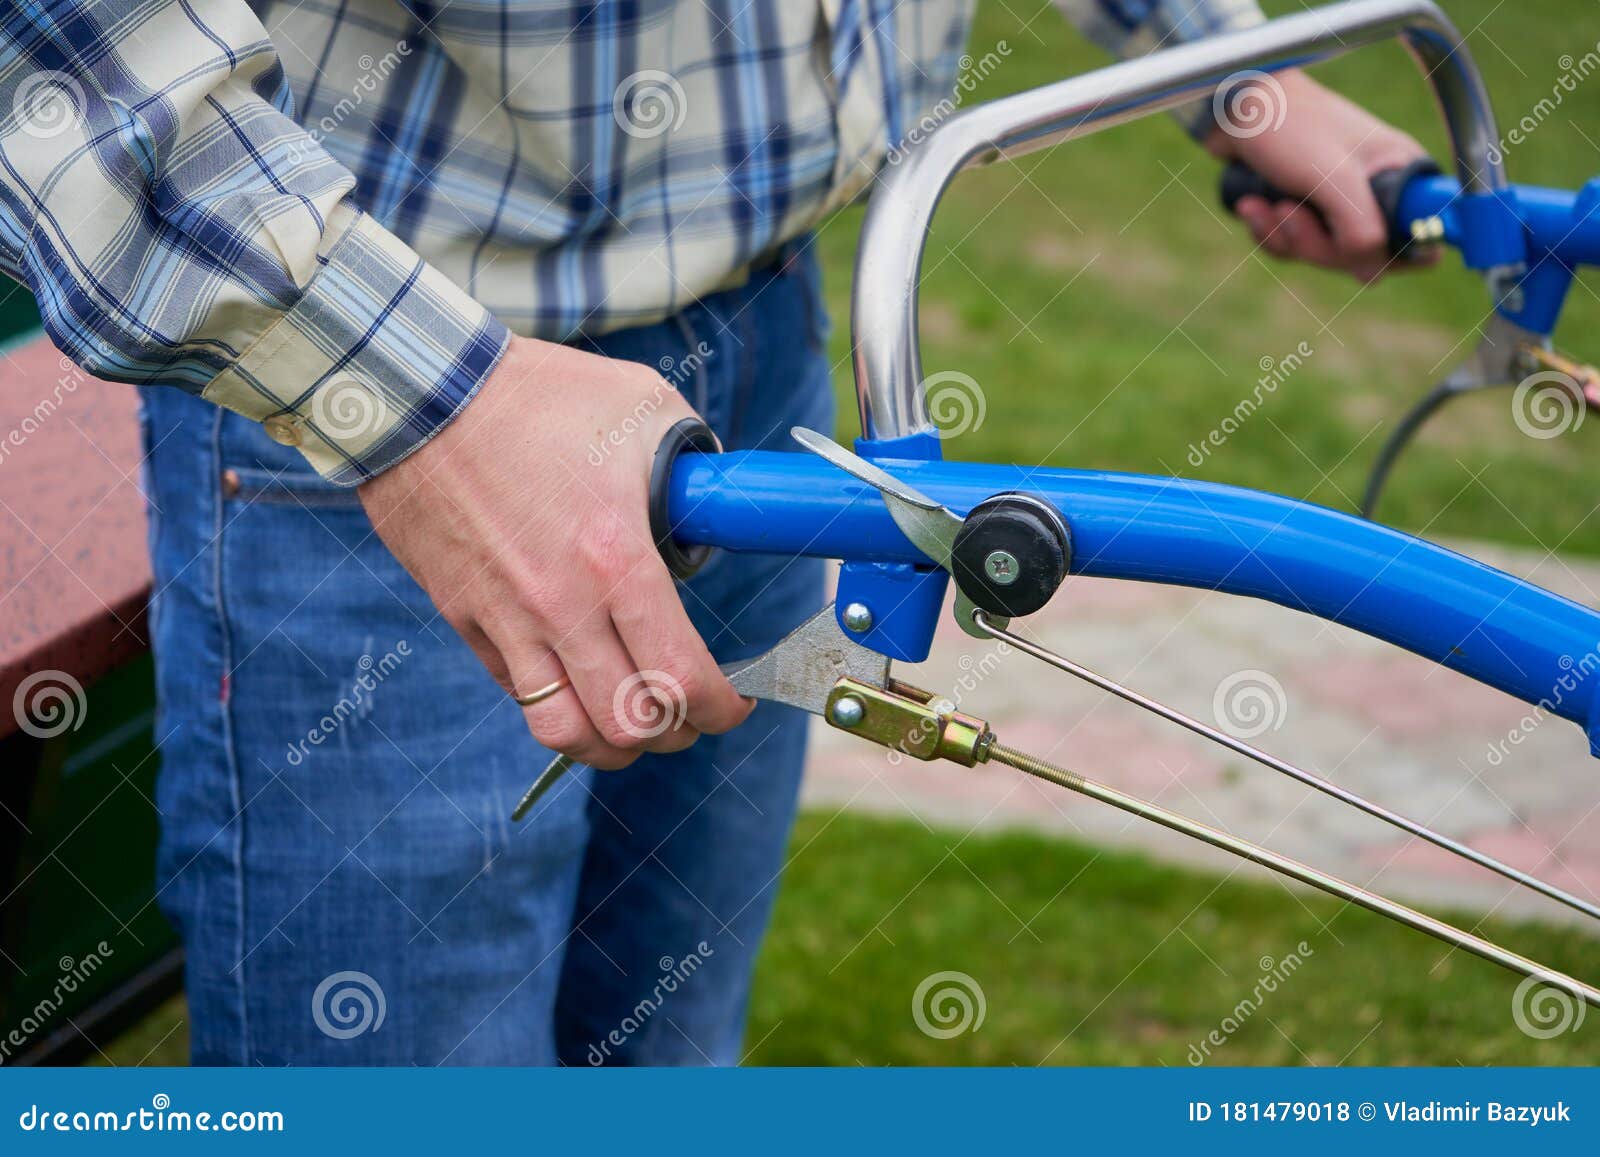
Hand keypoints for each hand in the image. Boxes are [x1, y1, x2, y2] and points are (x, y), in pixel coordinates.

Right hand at [358, 336, 752, 768]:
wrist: (418, 392)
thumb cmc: (538, 395)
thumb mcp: (643, 408)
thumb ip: (693, 467)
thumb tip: (723, 501)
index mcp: (616, 558)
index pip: (680, 677)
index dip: (720, 709)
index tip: (733, 705)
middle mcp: (561, 604)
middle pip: (628, 725)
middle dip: (673, 734)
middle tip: (689, 714)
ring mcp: (505, 618)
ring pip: (563, 733)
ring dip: (608, 743)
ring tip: (632, 722)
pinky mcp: (465, 617)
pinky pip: (516, 691)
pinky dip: (555, 702)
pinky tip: (578, 678)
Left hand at [1206, 70, 1434, 281]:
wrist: (1235, 106)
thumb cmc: (1289, 126)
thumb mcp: (1332, 177)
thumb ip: (1361, 226)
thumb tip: (1370, 268)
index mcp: (1401, 173)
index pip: (1427, 232)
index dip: (1397, 252)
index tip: (1358, 247)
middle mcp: (1377, 190)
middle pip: (1365, 257)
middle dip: (1318, 245)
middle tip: (1289, 211)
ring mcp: (1340, 203)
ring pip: (1323, 256)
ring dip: (1286, 237)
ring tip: (1266, 203)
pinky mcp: (1306, 210)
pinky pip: (1293, 247)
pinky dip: (1268, 233)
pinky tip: (1251, 206)